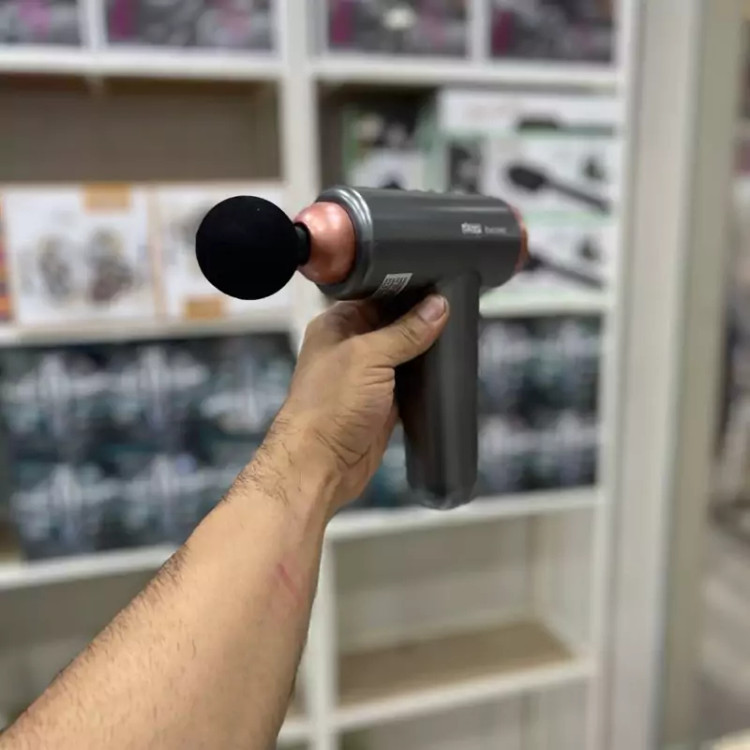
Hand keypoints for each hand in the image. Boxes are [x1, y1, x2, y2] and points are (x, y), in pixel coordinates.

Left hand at [261, 295, 448, 513]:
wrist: (321, 464)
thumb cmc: (331, 405)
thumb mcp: (369, 357)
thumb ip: (405, 331)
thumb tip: (438, 305)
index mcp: (337, 326)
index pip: (376, 297)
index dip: (406, 290)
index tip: (439, 282)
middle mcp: (350, 348)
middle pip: (393, 325)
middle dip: (421, 320)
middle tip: (457, 306)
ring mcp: (367, 378)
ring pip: (404, 356)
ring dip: (426, 351)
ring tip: (459, 332)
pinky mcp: (382, 405)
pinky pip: (410, 385)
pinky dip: (426, 381)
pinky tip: (448, 369)